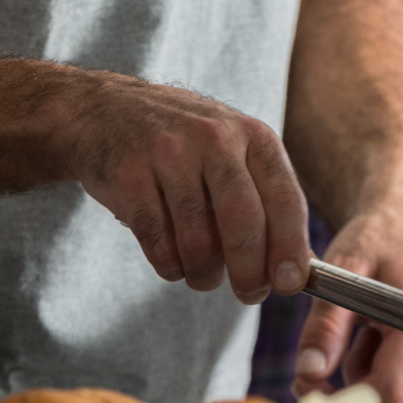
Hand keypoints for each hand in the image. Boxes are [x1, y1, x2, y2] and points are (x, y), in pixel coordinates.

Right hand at [63, 80, 313, 303]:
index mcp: (251, 135)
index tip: (290, 284)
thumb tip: (298, 269)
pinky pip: (158, 246)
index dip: (290, 249)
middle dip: (250, 273)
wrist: (104, 110)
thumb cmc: (182, 142)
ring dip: (204, 274)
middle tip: (249, 293)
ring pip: (198, 243)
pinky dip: (169, 266)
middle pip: (243, 224)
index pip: (285, 200)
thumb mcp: (234, 150)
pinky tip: (171, 260)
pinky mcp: (129, 178)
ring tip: (202, 273)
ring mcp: (167, 156)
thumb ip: (266, 200)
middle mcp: (213, 139)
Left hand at [293, 201, 402, 402]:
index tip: (306, 382)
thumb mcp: (342, 274)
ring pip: (395, 400)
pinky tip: (377, 340)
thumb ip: (326, 324)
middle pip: (391, 401)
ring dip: (365, 377)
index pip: (390, 390)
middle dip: (349, 386)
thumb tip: (308, 373)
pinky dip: (380, 373)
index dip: (344, 396)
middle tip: (324, 349)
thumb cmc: (377, 241)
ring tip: (362, 332)